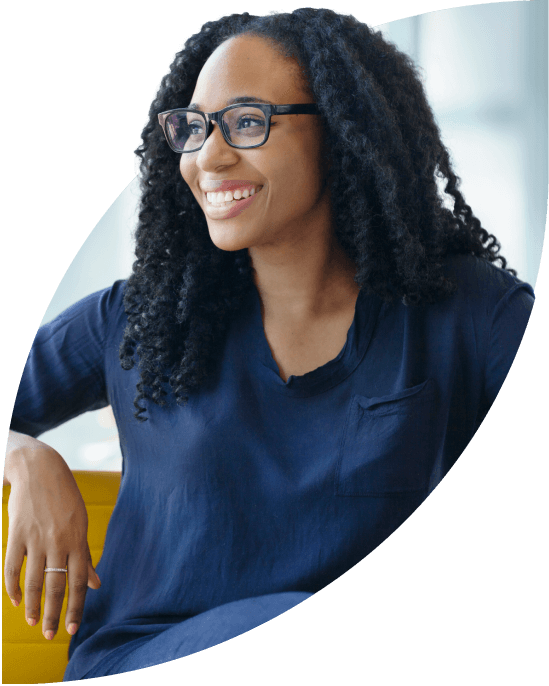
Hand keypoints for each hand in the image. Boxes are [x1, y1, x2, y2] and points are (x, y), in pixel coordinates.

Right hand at [4, 445, 100, 640]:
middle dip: (53, 614)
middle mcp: (59, 541)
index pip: (79, 581)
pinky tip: (16, 600)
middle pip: (55, 586)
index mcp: (78, 539)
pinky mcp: (16, 533)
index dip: (76, 606)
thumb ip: (85, 556)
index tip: (73, 628)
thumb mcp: (81, 523)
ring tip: (32, 622)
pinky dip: (12, 587)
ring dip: (32, 606)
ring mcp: (36, 538)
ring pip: (33, 581)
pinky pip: (12, 567)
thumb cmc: (65, 499)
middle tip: (50, 636)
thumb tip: (96, 584)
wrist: (40, 469)